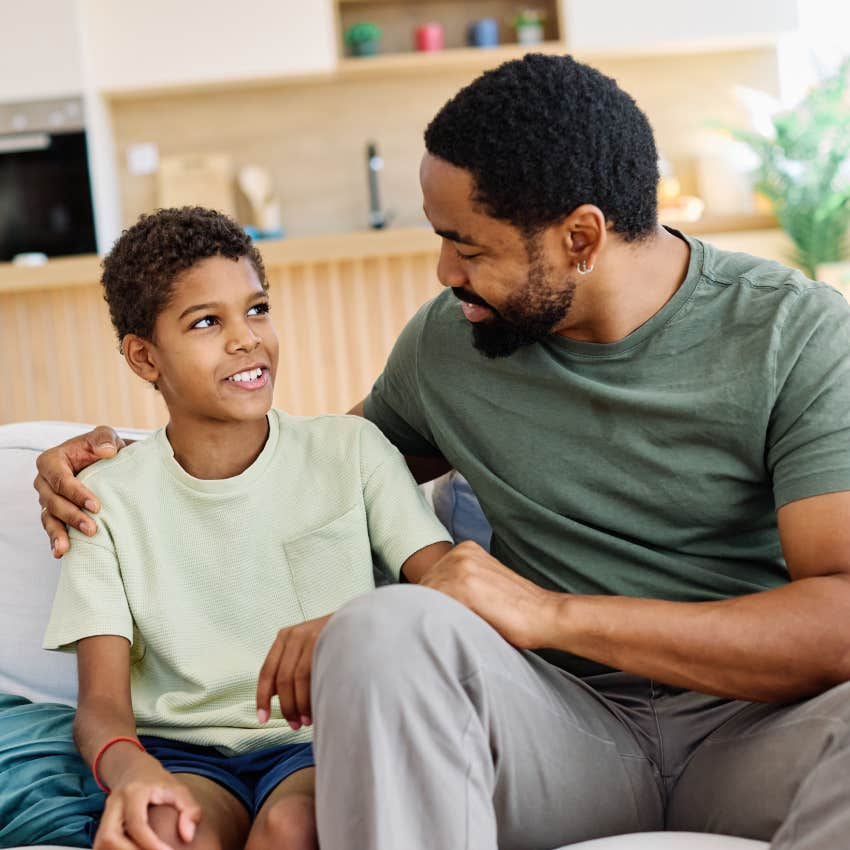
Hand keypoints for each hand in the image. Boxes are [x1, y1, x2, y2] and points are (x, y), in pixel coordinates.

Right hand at [33, 426, 124, 557]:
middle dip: (71, 516)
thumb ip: (104, 439)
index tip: (96, 505)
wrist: (106, 462)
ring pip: (49, 518)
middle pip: (53, 501)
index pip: (60, 479)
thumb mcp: (105, 437)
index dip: (76, 493)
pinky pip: (52, 527)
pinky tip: (61, 552)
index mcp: (51, 461)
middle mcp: (44, 482)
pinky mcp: (55, 513)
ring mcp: (47, 499)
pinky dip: (55, 540)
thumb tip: (106, 451)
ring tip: (68, 548)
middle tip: (92, 529)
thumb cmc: (103, 447)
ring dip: (60, 533)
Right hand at [95, 758, 200, 849]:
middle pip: (109, 838)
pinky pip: (100, 848)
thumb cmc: (159, 785)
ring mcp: (103, 818)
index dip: (150, 843)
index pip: (137, 823)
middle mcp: (113, 805)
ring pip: (100, 845)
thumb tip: (188, 836)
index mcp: (134, 792)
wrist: (134, 772)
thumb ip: (190, 810)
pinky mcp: (100, 830)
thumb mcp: (180, 790)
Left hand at [256, 614, 332, 729]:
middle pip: (281, 679)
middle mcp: (294, 635)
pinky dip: (310, 696)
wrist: (361, 620)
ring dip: (299, 705)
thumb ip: (290, 666)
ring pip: (295, 679)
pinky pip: (311, 674)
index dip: (262, 698)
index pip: (267, 671)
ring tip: (306, 721)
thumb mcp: (307, 646)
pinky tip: (316, 708)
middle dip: (286, 706)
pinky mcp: (324, 640)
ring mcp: (309, 637)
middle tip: (294, 724)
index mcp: (284, 637)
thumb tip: (273, 696)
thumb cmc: (332, 639)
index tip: (262, 718)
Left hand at [418, 541, 563, 649]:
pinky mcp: (465, 588)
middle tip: (444, 629)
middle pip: (424, 587)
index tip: (438, 619)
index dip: (429, 602)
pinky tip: (457, 630)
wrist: (546, 615)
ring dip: (433, 616)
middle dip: (428, 609)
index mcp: (465, 549)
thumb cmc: (516, 609)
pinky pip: (435, 606)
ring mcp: (462, 568)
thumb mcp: (483, 585)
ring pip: (426, 597)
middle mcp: (460, 554)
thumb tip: (426, 602)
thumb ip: (458, 584)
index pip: (429, 579)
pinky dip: (440, 621)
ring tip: (453, 631)